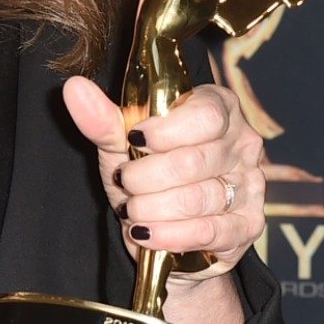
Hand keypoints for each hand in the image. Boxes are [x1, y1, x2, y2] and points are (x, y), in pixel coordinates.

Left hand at [63, 77, 265, 323]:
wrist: (163, 227)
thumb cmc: (147, 174)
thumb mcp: (122, 146)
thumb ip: (103, 120)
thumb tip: (74, 88)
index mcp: (219, 109)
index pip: (205, 115)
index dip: (165, 131)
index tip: (134, 141)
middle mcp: (243, 145)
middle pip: (193, 161)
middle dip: (146, 178)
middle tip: (127, 183)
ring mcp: (249, 186)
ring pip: (196, 199)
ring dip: (151, 208)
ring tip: (133, 210)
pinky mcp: (247, 225)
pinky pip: (208, 231)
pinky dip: (168, 235)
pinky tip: (146, 233)